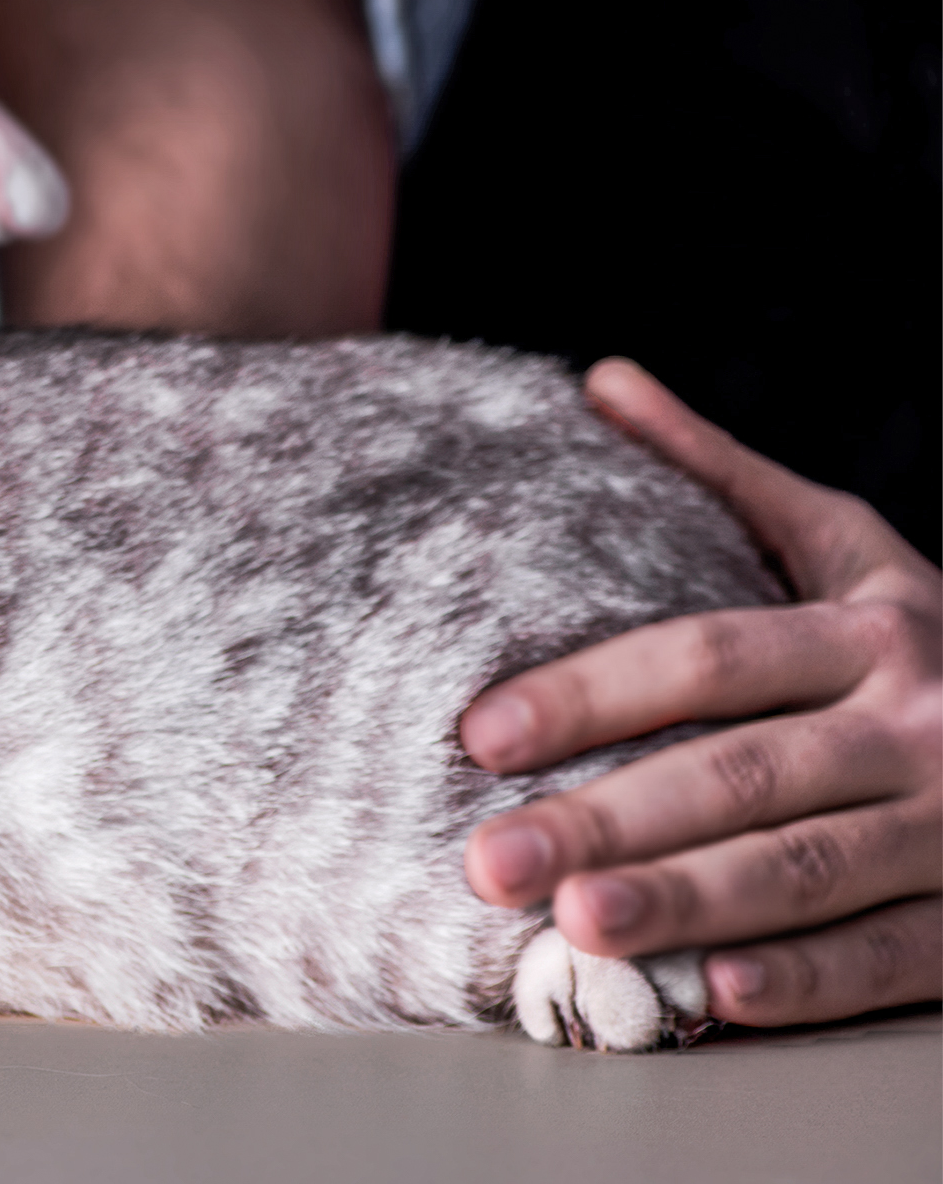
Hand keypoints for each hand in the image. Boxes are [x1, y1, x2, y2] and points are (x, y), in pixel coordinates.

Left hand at [463, 359, 940, 1026]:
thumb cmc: (935, 644)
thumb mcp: (853, 548)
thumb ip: (724, 475)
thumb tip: (602, 380)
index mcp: (875, 628)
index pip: (708, 655)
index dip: (592, 692)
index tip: (479, 733)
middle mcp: (920, 723)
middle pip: (742, 772)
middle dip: (608, 819)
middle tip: (489, 862)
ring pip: (808, 869)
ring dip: (690, 902)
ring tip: (576, 927)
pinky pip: (896, 955)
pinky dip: (811, 979)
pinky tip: (717, 995)